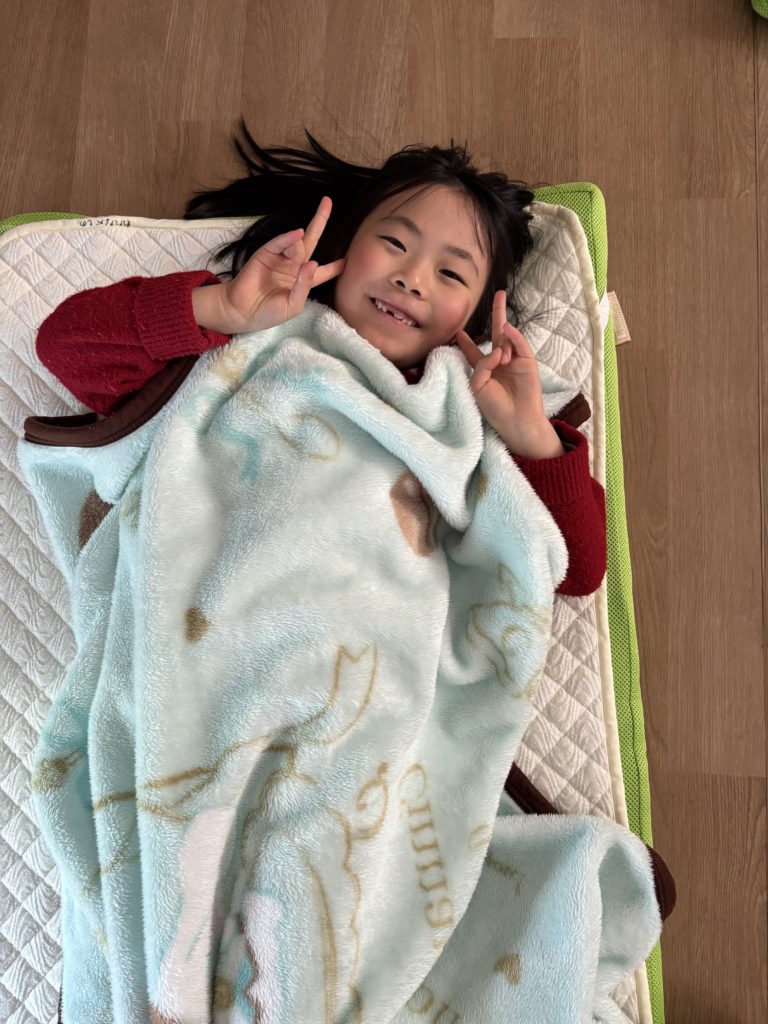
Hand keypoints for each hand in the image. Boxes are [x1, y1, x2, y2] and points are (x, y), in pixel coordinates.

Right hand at [221, 195, 345, 333]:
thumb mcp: (293, 305)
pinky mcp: (267, 253)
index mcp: (304, 281)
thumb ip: (304, 286)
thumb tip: (312, 263)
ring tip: (293, 270)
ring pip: (298, 244)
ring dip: (299, 253)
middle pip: (312, 240)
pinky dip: (289, 237)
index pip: (324, 271)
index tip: (346, 261)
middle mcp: (294, 265)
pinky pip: (281, 241)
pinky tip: (296, 234)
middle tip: (328, 202)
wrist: (243, 311)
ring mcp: (281, 257)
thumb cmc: (269, 312)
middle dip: (320, 220)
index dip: (335, 266)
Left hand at [453, 291, 547, 434]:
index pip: (474, 351)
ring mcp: (515, 360)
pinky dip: (514, 336)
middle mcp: (500, 362)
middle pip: (497, 333)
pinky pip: (520, 344)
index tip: (459, 332)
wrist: (515, 421)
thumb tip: (498, 349)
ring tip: (502, 360)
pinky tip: (508, 330)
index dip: (466, 341)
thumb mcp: (477, 386)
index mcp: (484, 369)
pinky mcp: (528, 362)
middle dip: (498, 313)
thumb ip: (481, 365)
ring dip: (502, 343)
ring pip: (507, 339)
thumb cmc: (494, 408)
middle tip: (499, 294)